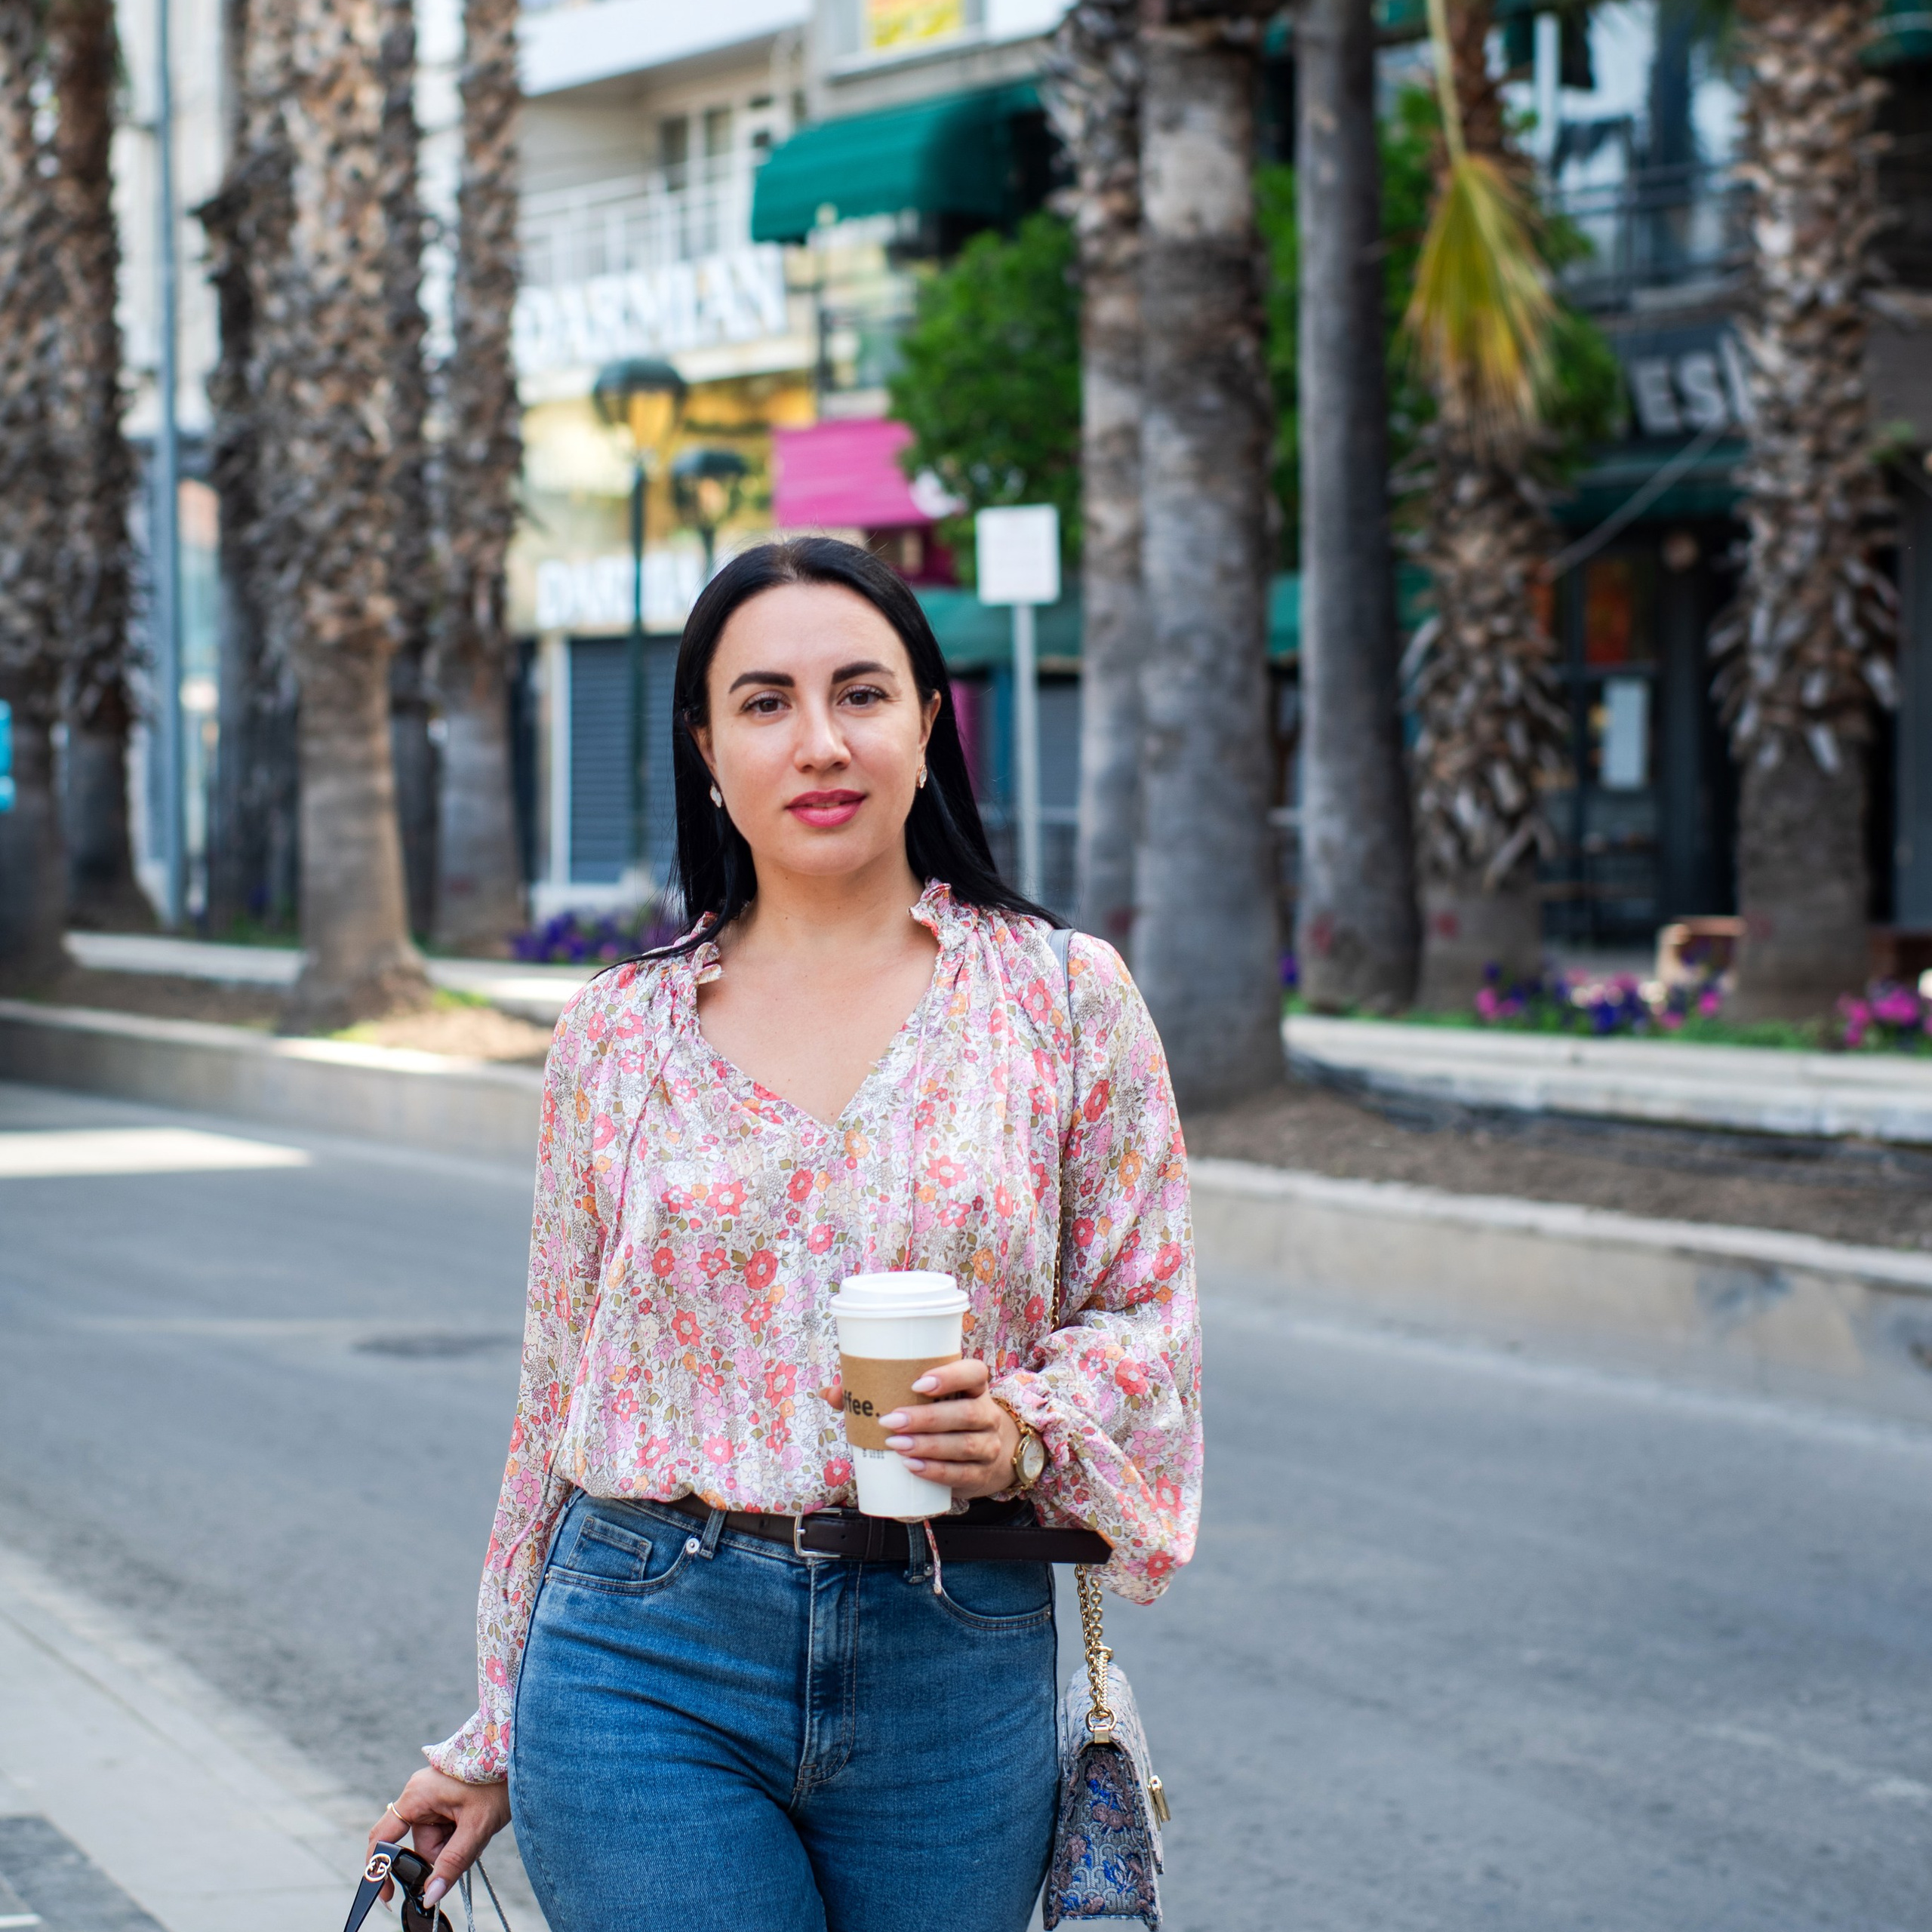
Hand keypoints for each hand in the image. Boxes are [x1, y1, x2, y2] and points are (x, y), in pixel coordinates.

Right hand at [368, 1767, 511, 1909]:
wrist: (520, 1755)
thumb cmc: (498, 1783)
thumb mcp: (476, 1827)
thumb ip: (452, 1863)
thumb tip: (430, 1897)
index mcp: (417, 1795)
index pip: (383, 1837)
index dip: (380, 1869)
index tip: (389, 1896)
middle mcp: (419, 1794)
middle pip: (419, 1844)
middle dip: (443, 1853)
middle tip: (470, 1843)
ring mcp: (431, 1795)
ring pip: (435, 1840)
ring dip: (455, 1844)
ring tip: (478, 1826)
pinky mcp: (443, 1798)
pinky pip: (444, 1829)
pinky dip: (459, 1834)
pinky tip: (475, 1823)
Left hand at [880, 1356, 1018, 1499]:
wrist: (982, 1457)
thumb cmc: (946, 1421)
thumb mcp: (933, 1401)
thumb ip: (891, 1393)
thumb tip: (840, 1394)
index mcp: (975, 1389)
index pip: (974, 1373)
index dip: (950, 1376)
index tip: (917, 1384)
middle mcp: (987, 1415)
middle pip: (966, 1413)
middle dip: (926, 1418)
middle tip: (891, 1421)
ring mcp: (988, 1446)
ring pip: (964, 1445)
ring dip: (928, 1445)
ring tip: (897, 1445)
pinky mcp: (981, 1474)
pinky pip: (962, 1473)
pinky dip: (936, 1471)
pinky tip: (913, 1465)